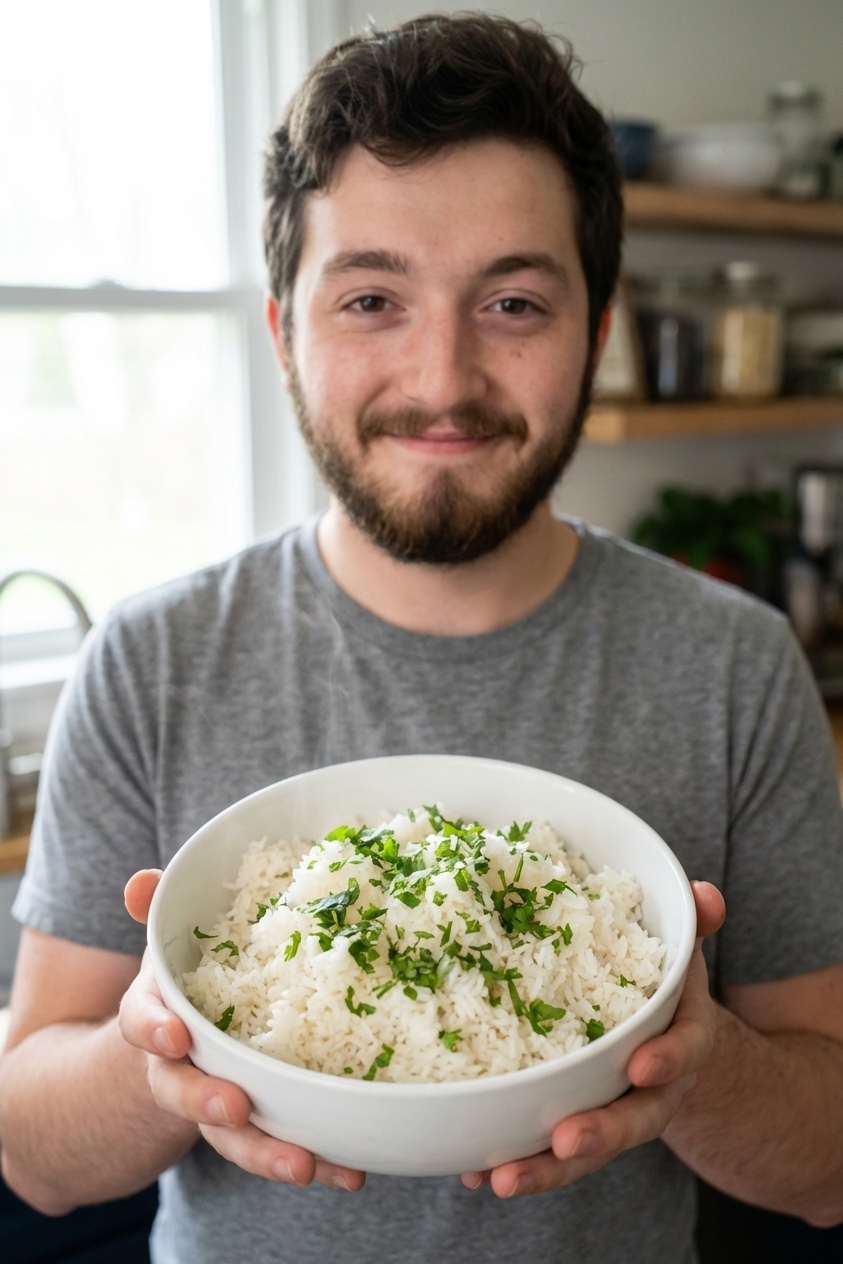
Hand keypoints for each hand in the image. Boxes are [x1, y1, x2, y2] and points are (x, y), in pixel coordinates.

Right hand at [118, 869, 365, 1191]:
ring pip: (233, 1136)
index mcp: (160, 1016)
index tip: (176, 1036)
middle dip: (207, 1102)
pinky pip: (282, 1145)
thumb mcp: (177, 937)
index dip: (154, 1031)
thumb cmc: (191, 976)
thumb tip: (144, 881)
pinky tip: (350, 1172)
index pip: (142, 1023)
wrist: (187, 1034)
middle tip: (235, 1108)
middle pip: (182, 1092)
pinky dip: (318, 1162)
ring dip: (266, 1152)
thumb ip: (162, 908)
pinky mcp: (262, 1124)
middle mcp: (182, 1067)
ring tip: (304, 1164)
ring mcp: (220, 1101)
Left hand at [461, 880, 725, 1197]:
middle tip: (566, 1141)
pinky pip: (545, 1149)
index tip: (642, 1066)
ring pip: (585, 1147)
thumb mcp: (680, 947)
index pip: (685, 1051)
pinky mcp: (571, 1122)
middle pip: (632, 1119)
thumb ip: (693, 922)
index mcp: (682, 1038)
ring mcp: (610, 1110)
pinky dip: (513, 1159)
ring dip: (545, 1167)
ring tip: (500, 1177)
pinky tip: (471, 1171)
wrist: (664, 1034)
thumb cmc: (663, 983)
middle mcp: (651, 1087)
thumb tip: (705, 895)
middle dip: (600, 1134)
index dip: (668, 1059)